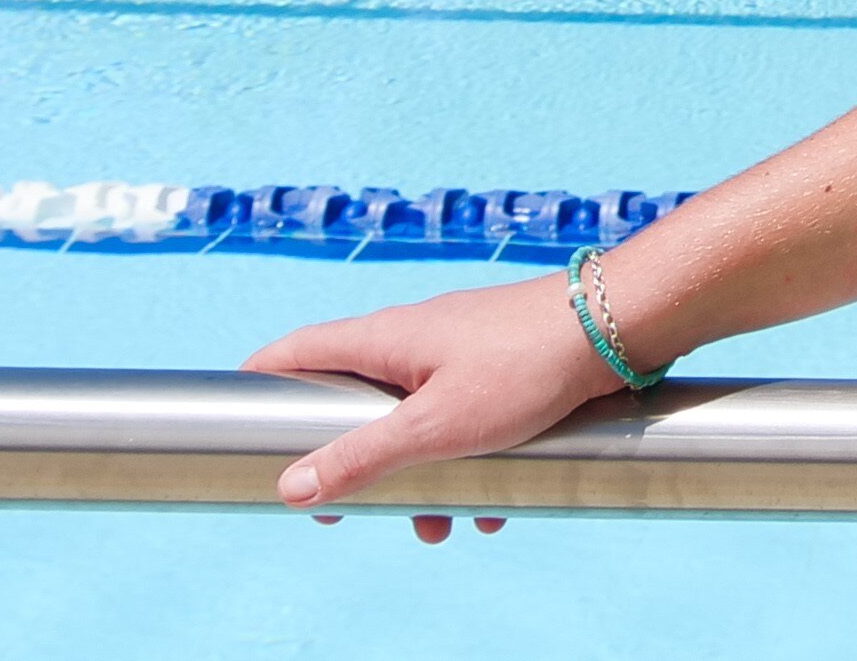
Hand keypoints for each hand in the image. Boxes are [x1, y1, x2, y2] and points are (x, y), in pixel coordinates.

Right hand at [244, 272, 622, 534]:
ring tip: (436, 527)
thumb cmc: (524, 368)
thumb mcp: (434, 428)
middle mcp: (416, 339)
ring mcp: (460, 352)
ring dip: (418, 478)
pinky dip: (469, 466)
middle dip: (349, 462)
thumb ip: (362, 459)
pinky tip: (494, 508)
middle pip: (356, 401)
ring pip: (416, 423)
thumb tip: (291, 489)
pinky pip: (465, 424)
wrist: (618, 329)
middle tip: (343, 513)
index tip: (238, 422)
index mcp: (385, 340)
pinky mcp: (501, 369)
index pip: (299, 351)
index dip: (261, 381)